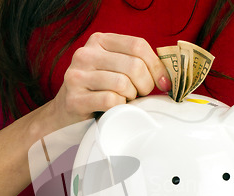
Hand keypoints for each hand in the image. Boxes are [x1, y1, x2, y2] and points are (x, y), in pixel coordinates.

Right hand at [49, 32, 170, 128]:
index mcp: (99, 41)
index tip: (163, 82)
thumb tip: (168, 75)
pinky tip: (114, 109)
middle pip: (133, 65)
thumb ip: (136, 64)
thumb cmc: (98, 93)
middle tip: (140, 95)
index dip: (156, 65)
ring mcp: (77, 76)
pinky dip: (119, 107)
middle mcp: (85, 54)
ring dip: (130, 97)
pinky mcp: (75, 99)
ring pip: (123, 83)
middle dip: (145, 85)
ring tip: (124, 101)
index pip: (138, 45)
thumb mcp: (115, 70)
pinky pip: (111, 100)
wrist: (64, 115)